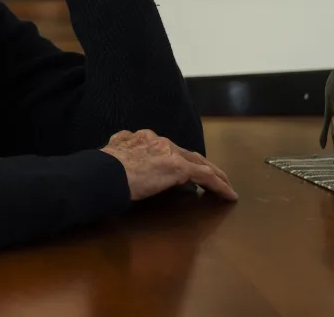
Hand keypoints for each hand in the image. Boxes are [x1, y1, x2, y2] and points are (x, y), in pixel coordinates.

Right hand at [100, 129, 237, 201]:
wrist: (106, 172)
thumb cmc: (104, 168)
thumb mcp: (113, 151)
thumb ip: (121, 147)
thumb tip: (117, 149)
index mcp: (143, 137)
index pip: (167, 148)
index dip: (177, 158)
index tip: (181, 168)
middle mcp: (159, 140)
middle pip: (187, 153)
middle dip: (200, 164)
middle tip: (212, 176)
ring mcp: (170, 153)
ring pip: (199, 163)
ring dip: (214, 174)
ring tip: (225, 185)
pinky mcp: (179, 167)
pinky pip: (206, 176)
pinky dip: (219, 185)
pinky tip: (229, 195)